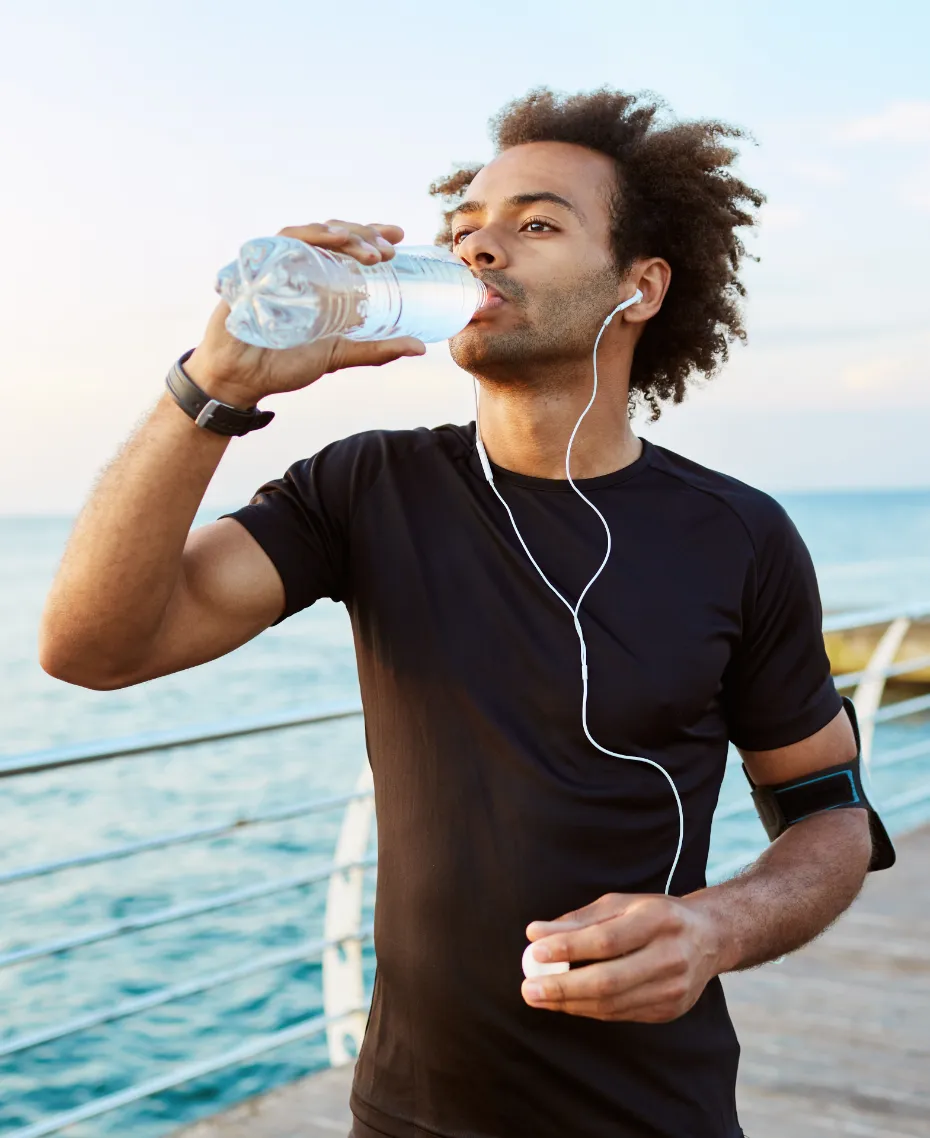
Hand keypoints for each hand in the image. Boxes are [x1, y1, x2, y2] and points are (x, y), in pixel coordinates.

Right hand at [184, 221, 425, 407]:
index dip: (371, 235)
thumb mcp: (338, 354)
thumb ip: (375, 349)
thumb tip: (419, 348)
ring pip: (309, 232)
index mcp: (317, 278)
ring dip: (341, 236)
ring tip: (370, 254)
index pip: (345, 245)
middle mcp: (297, 265)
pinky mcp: (253, 269)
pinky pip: (277, 243)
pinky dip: (305, 238)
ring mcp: (274, 264)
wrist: (240, 380)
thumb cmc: (283, 364)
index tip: (399, 238)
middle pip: (331, 233)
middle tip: (389, 251)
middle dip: (363, 234)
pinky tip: (329, 242)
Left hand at [521, 892, 722, 1023]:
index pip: (606, 940)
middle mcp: (670, 956)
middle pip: (609, 980)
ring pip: (612, 1004)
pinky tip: (568, 1002)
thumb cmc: (654, 915)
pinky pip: (620, 1014)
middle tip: (528, 987)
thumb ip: (578, 920)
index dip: (568, 948)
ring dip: (570, 1003)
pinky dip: (589, 1009)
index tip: (535, 952)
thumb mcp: (620, 904)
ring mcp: (674, 988)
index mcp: (658, 920)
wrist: (709, 938)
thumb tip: (534, 934)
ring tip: (539, 996)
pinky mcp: (670, 1010)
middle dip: (563, 988)